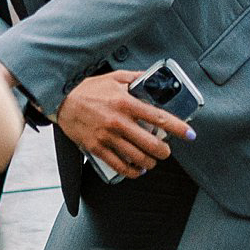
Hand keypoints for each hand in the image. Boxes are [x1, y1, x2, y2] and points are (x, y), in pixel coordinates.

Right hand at [55, 70, 193, 177]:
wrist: (60, 102)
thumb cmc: (88, 90)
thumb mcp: (114, 77)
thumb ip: (135, 78)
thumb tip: (153, 77)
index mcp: (125, 103)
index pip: (157, 117)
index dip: (177, 127)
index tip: (189, 134)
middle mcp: (118, 122)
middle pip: (150, 143)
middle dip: (164, 151)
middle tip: (166, 151)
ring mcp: (107, 137)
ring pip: (137, 157)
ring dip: (150, 162)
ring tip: (153, 160)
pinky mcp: (97, 148)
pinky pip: (119, 165)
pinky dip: (133, 171)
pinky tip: (138, 170)